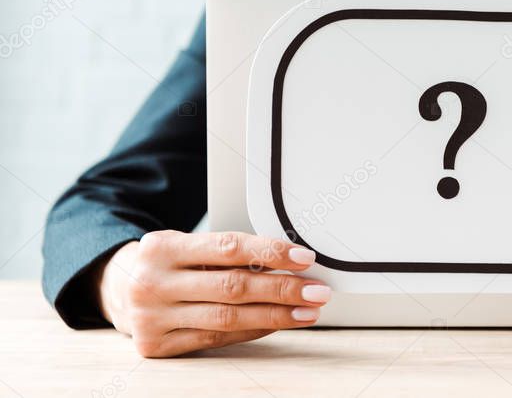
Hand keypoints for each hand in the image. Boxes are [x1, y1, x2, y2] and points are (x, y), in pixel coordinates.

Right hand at [94, 231, 330, 357]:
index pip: (228, 248)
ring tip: (308, 310)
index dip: (270, 252)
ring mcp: (151, 318)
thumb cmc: (166, 262)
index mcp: (162, 246)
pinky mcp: (156, 346)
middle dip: (283, 289)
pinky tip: (278, 323)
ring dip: (276, 315)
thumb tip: (290, 261)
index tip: (305, 258)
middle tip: (318, 290)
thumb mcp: (186, 244)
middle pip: (232, 287)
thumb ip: (227, 252)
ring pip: (228, 317)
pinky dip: (253, 330)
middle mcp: (153, 282)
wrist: (114, 288)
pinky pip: (216, 338)